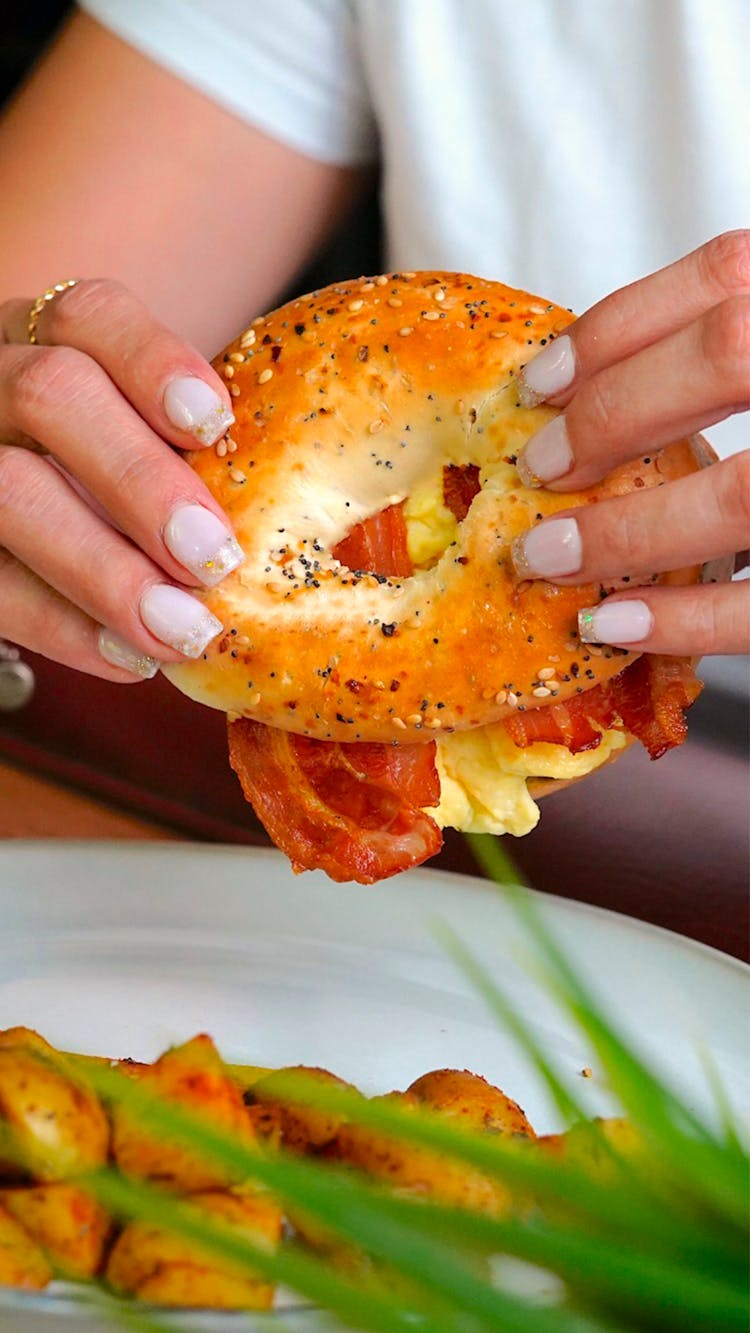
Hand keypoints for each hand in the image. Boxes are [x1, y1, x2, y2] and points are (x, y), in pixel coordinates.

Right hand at [0, 279, 242, 679]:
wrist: (5, 543)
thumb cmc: (100, 490)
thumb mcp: (134, 449)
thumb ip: (191, 462)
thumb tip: (351, 524)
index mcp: (45, 344)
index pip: (89, 315)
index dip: (153, 363)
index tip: (216, 424)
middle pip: (50, 395)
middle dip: (142, 481)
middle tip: (216, 559)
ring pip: (8, 490)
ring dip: (105, 569)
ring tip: (184, 631)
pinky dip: (63, 627)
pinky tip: (130, 660)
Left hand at [513, 231, 748, 655]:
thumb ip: (721, 366)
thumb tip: (594, 397)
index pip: (731, 276)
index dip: (623, 325)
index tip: (539, 380)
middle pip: (732, 353)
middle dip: (615, 411)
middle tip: (536, 466)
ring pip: (743, 495)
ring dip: (628, 531)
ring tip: (545, 558)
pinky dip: (687, 620)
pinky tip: (616, 625)